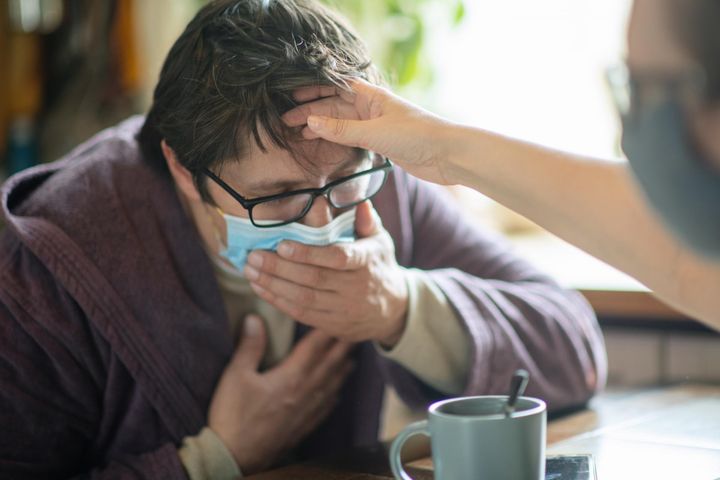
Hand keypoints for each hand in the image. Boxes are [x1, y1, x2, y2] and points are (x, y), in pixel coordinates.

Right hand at [208, 314, 353, 473]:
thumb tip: (255, 319)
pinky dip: (334, 395)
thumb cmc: (233, 415)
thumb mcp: (236, 376)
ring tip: (352, 359)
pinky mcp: (303, 426)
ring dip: (343, 370)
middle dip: (342, 348)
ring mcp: (306, 411)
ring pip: (332, 386)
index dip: (326, 331)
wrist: (235, 457)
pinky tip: (337, 393)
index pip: (314, 347)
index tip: (338, 318)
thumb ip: (249, 346)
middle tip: (355, 334)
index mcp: (291, 377)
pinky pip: (326, 407)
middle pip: (329, 364)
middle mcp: (305, 392)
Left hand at [243, 201, 408, 345]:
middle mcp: (355, 287)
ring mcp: (343, 308)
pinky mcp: (332, 324)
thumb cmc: (378, 266)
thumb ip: (366, 221)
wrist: (393, 309)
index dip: (308, 253)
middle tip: (254, 256)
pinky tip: (260, 287)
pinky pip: (301, 313)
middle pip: (313, 279)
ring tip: (250, 271)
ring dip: (273, 285)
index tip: (282, 245)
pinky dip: (278, 300)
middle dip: (279, 268)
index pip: (337, 257)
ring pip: (303, 298)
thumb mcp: (379, 241)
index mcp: (366, 262)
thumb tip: (360, 201)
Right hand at [282, 78, 456, 184]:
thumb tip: (311, 123)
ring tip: (299, 134)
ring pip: (341, 124)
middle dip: (311, 112)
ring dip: (321, 128)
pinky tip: (322, 144)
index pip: (336, 88)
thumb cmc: (417, 135)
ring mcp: (376, 126)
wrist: (448, 155)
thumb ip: (342, 130)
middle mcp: (372, 108)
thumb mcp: (375, 132)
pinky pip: (351, 139)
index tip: (292, 98)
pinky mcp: (381, 144)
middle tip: (287, 122)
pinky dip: (335, 141)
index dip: (314, 91)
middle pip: (334, 107)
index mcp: (372, 96)